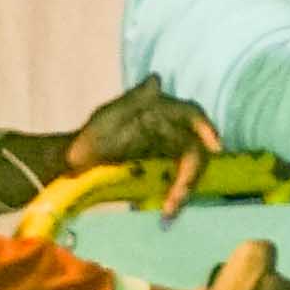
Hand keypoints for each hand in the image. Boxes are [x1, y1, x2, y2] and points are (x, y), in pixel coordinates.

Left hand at [71, 83, 220, 219]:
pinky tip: (167, 210)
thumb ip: (133, 101)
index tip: (216, 147)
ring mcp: (168, 152)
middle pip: (195, 149)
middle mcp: (170, 131)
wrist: (73, 164)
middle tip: (178, 197)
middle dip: (191, 174)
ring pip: (189, 168)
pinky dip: (176, 196)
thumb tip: (155, 79)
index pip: (192, 115)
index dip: (207, 128)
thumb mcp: (108, 117)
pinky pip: (177, 182)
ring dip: (184, 189)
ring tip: (170, 209)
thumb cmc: (90, 138)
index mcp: (161, 113)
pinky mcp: (163, 172)